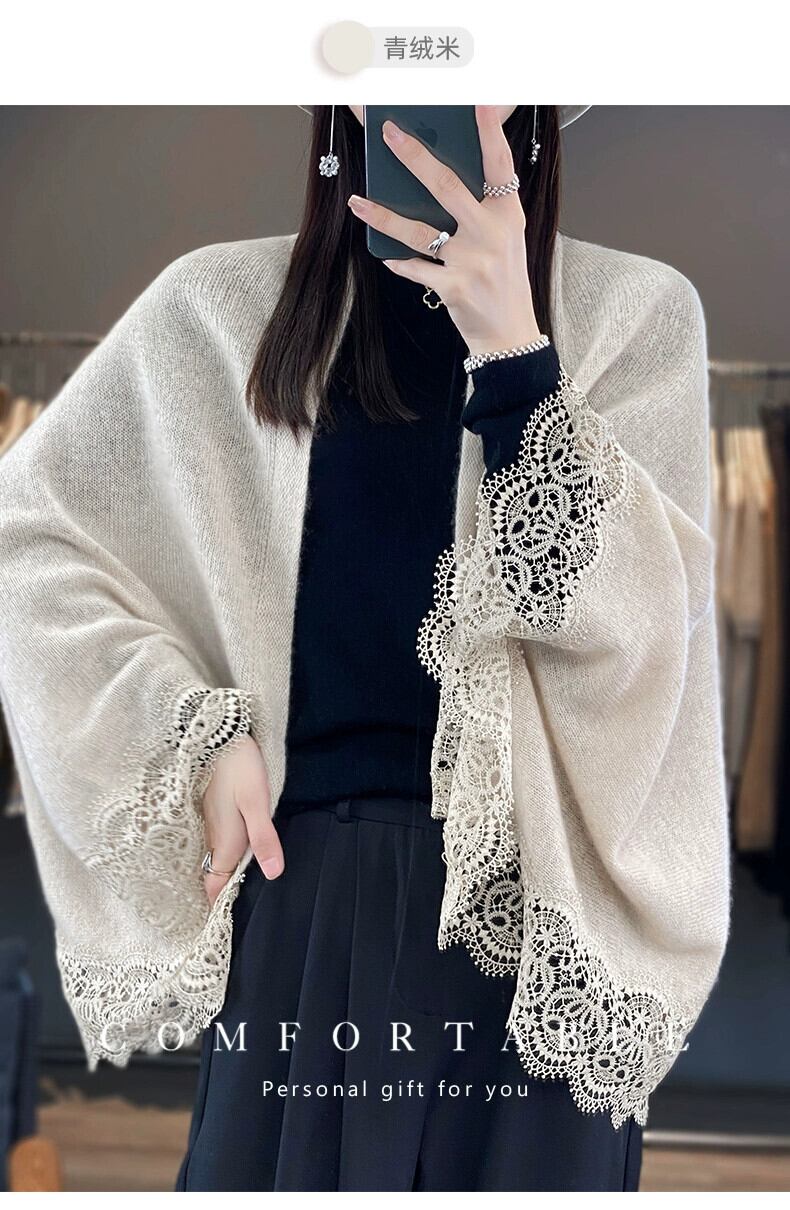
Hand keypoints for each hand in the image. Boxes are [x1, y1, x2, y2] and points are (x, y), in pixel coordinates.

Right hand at [200, 734, 283, 905]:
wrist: (218, 735)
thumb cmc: (241, 768)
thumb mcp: (258, 803)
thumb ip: (265, 838)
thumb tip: (273, 874)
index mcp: (225, 840)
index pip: (215, 884)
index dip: (217, 906)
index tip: (219, 928)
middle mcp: (213, 835)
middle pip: (213, 873)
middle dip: (217, 894)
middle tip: (226, 914)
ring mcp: (209, 822)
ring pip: (212, 857)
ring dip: (217, 875)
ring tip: (228, 891)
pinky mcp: (210, 808)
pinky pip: (212, 840)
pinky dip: (217, 854)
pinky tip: (228, 854)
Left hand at [346, 105, 540, 356]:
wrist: (510, 333)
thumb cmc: (503, 280)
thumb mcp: (506, 238)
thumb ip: (482, 209)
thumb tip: (436, 179)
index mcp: (507, 215)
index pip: (500, 166)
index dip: (490, 134)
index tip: (480, 105)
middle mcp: (491, 234)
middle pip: (447, 186)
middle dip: (415, 157)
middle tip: (390, 134)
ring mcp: (471, 262)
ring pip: (418, 230)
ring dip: (383, 214)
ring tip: (358, 201)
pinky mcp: (453, 288)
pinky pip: (415, 268)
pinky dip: (398, 261)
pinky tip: (383, 254)